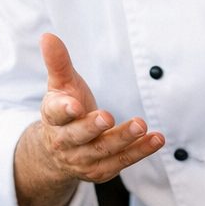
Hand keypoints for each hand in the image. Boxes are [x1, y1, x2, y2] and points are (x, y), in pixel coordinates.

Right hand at [35, 33, 163, 184]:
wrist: (58, 153)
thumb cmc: (64, 111)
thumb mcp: (60, 86)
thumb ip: (58, 62)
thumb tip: (48, 36)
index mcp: (53, 118)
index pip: (56, 114)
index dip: (64, 110)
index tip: (75, 105)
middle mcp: (65, 142)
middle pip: (78, 136)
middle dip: (93, 127)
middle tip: (108, 117)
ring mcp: (83, 159)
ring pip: (104, 150)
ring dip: (123, 139)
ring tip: (141, 125)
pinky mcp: (101, 170)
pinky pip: (122, 161)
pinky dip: (140, 151)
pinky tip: (156, 139)